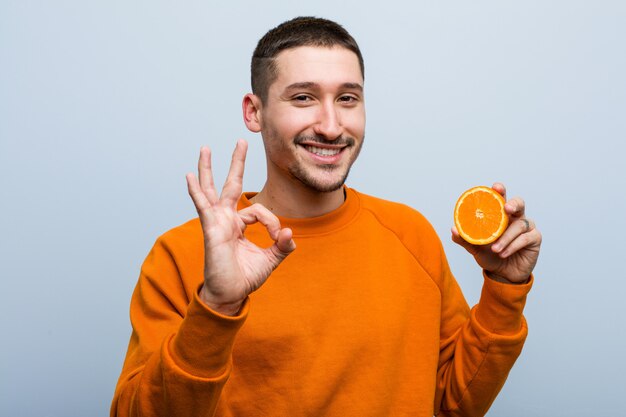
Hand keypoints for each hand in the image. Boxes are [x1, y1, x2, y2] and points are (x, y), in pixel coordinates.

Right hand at [186, 140, 295, 314]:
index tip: (279, 237)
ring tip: (205, 148)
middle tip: (241, 141)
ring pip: (212, 189)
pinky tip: (189, 175)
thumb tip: (290, 233)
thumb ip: (283, 246)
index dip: (273, 222)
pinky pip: (203, 205)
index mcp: (240, 224)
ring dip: (208, 168)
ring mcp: (217, 221)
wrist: (230, 294)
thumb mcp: (270, 259)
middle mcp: (227, 219)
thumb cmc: (245, 277)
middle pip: (231, 184)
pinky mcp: (211, 228)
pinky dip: (196, 190)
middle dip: (236, 162)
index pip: (260, 211)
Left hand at [451, 182, 541, 283]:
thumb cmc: (490, 256)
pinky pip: (526, 238)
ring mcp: (527, 227)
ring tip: (495, 249)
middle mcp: (515, 217)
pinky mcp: (535, 238)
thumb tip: (453, 229)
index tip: (496, 187)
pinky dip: (513, 245)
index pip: (501, 198)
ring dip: (506, 237)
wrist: (502, 274)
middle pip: (519, 203)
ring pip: (520, 225)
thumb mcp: (475, 248)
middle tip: (506, 208)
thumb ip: (465, 238)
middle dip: (513, 204)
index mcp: (501, 215)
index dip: (500, 190)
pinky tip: (503, 253)